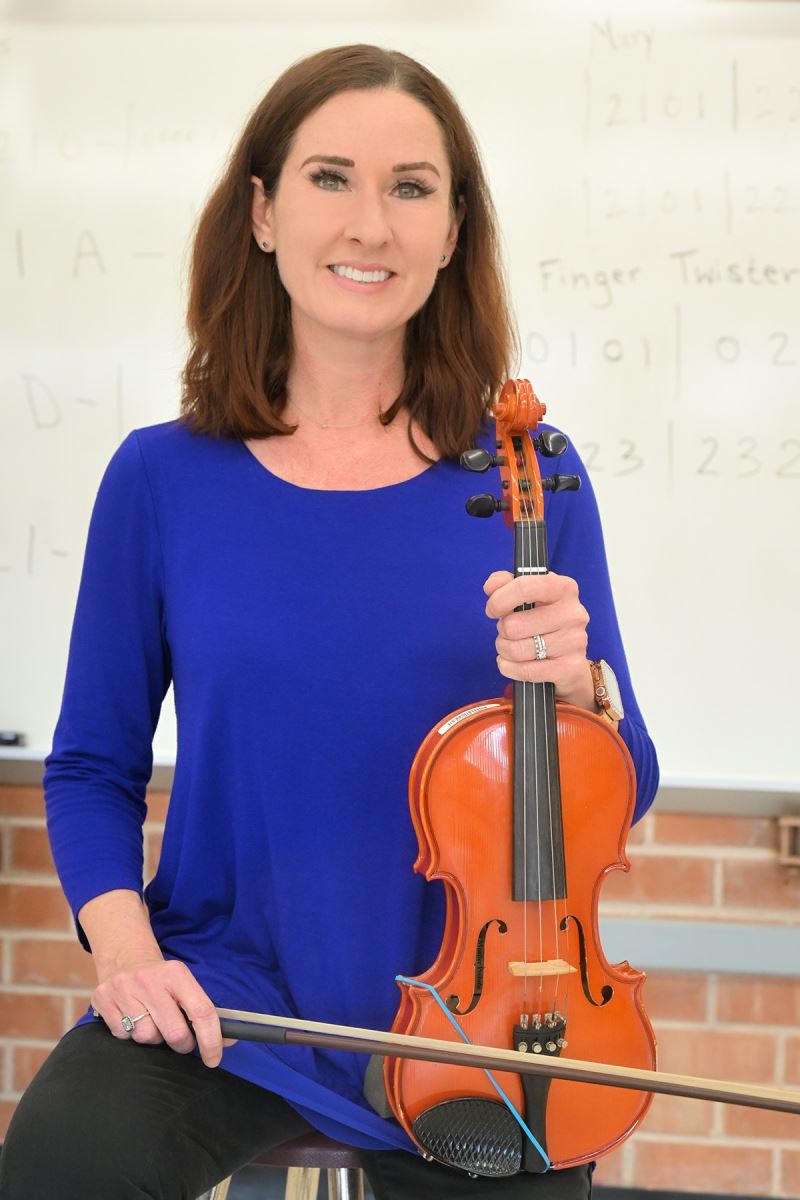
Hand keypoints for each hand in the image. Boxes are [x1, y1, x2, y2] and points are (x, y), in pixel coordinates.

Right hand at [90, 954, 228, 1067]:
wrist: (125, 959)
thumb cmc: (161, 980)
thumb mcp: (184, 984)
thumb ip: (203, 1011)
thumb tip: (226, 1042)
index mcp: (176, 973)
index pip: (201, 1011)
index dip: (211, 1040)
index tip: (213, 1059)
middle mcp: (149, 980)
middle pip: (174, 1033)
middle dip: (182, 1045)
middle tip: (181, 1041)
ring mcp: (123, 989)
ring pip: (147, 1038)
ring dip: (154, 1038)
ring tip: (153, 1022)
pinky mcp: (103, 1000)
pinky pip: (123, 1037)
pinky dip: (131, 1035)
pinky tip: (133, 1019)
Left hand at [484, 570, 594, 709]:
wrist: (569, 656)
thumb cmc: (542, 618)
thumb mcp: (527, 594)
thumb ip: (505, 582)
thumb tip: (491, 586)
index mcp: (563, 588)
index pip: (525, 587)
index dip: (499, 600)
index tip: (492, 609)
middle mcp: (573, 613)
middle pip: (513, 625)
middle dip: (501, 630)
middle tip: (507, 631)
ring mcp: (574, 642)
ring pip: (516, 650)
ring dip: (504, 649)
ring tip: (510, 646)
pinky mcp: (570, 668)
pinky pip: (524, 671)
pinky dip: (508, 668)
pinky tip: (511, 663)